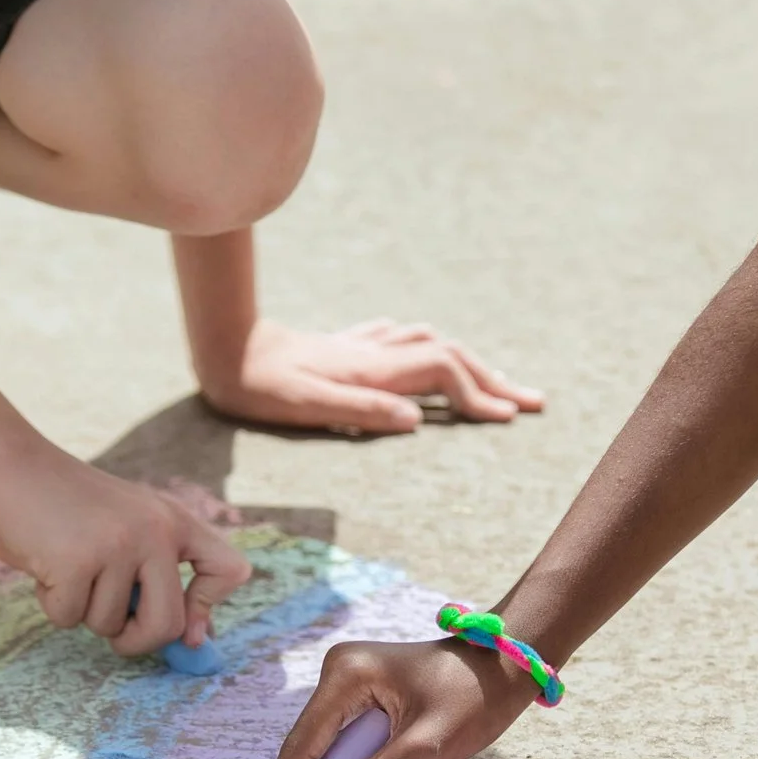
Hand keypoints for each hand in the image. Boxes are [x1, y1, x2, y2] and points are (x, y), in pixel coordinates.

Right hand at [0, 448, 249, 654]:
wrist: (7, 463)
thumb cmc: (64, 505)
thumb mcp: (126, 527)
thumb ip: (158, 574)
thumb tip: (194, 640)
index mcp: (174, 521)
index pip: (230, 571)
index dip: (208, 609)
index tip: (186, 628)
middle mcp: (155, 531)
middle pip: (167, 624)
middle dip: (136, 641)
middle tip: (114, 630)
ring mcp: (118, 545)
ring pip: (109, 625)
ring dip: (81, 611)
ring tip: (66, 567)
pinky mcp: (76, 561)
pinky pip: (68, 618)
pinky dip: (51, 604)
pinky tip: (44, 566)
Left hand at [201, 319, 545, 435]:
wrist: (225, 347)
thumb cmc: (259, 386)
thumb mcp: (306, 405)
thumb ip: (361, 409)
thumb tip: (417, 418)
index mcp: (373, 370)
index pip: (444, 373)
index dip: (479, 395)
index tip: (508, 418)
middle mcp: (376, 353)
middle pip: (451, 355)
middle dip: (494, 379)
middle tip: (532, 402)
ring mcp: (364, 346)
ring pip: (431, 345)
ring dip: (468, 363)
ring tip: (494, 383)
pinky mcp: (347, 346)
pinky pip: (403, 340)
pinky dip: (430, 349)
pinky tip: (429, 352)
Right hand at [248, 637, 542, 758]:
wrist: (508, 664)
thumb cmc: (473, 700)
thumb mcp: (424, 750)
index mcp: (348, 675)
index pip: (303, 744)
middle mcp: (339, 670)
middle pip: (306, 744)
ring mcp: (349, 679)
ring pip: (321, 744)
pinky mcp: (363, 691)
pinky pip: (340, 738)